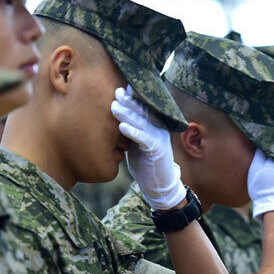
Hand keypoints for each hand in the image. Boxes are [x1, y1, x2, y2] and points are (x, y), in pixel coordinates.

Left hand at [111, 85, 185, 210]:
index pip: (142, 109)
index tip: (121, 87)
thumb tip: (116, 121)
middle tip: (116, 91)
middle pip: (142, 112)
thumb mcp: (135, 146)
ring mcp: (159, 139)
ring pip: (141, 123)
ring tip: (114, 106)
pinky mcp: (157, 150)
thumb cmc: (146, 165)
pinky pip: (144, 139)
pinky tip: (122, 126)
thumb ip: (129, 133)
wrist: (160, 186)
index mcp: (153, 126)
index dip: (133, 97)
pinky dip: (133, 132)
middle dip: (129, 101)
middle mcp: (158, 129)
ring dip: (127, 114)